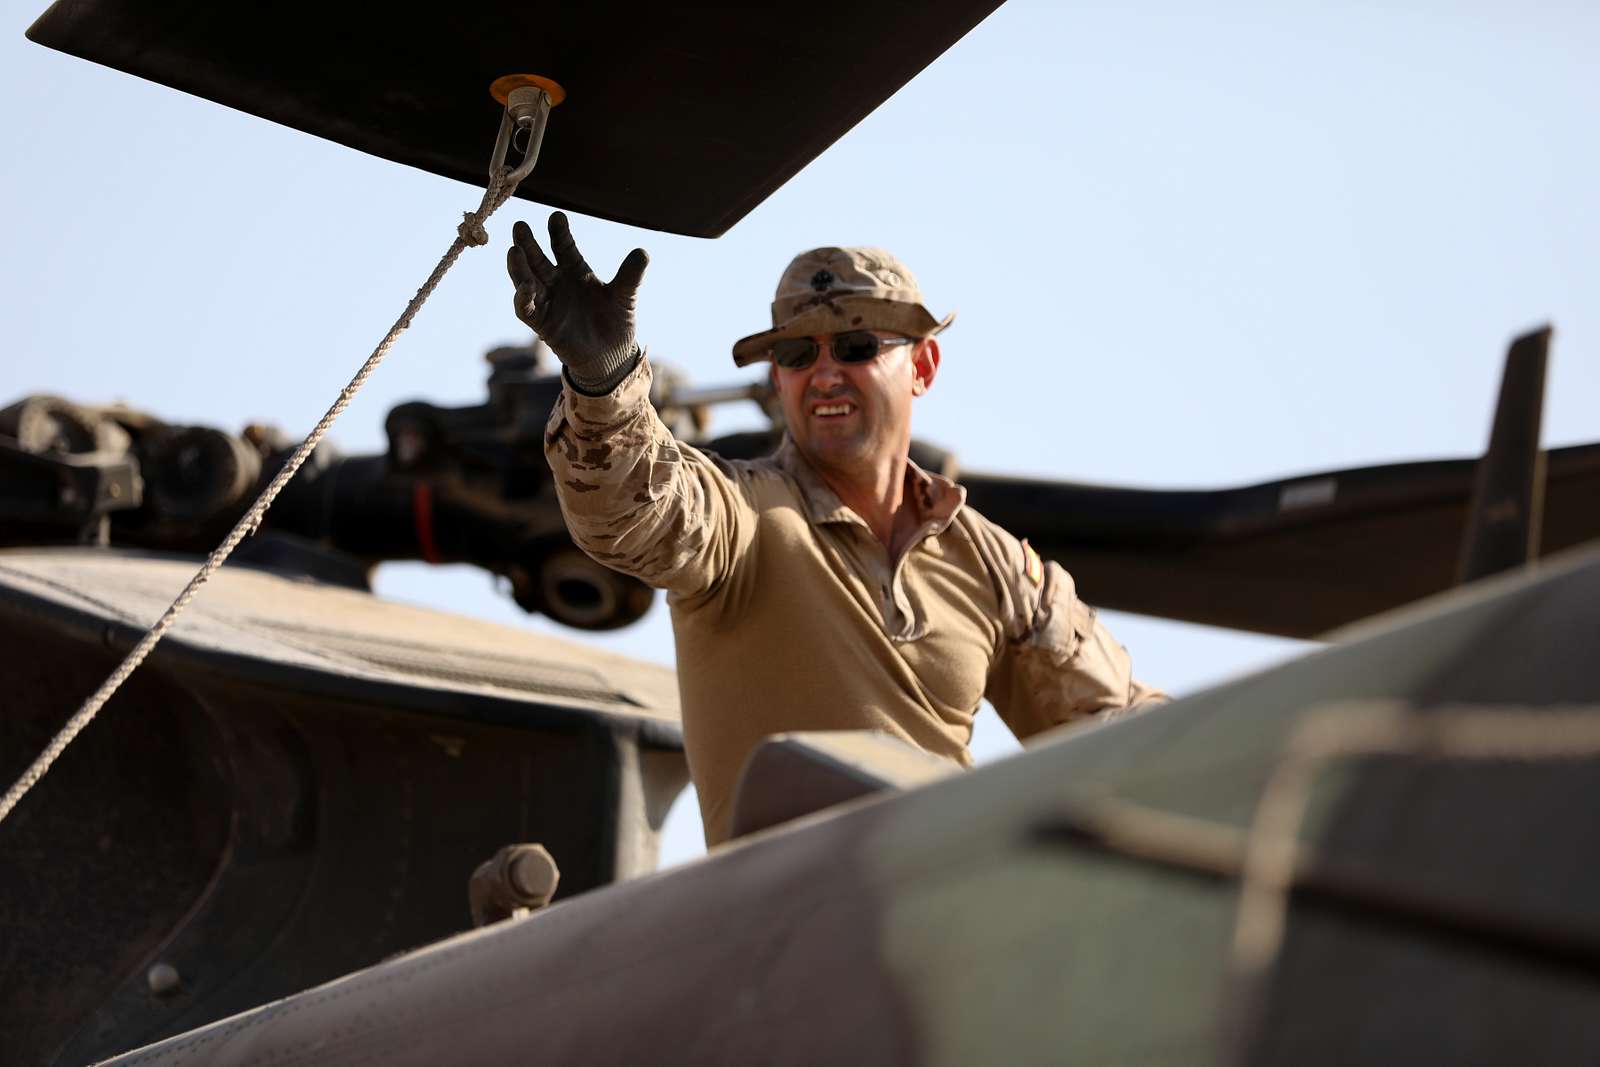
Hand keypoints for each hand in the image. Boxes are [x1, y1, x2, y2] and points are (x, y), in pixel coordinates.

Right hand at [507, 212, 648, 391]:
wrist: (611, 356)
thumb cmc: (615, 321)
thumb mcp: (625, 296)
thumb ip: (630, 275)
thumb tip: (643, 253)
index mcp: (575, 270)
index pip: (563, 246)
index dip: (558, 232)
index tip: (556, 217)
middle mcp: (557, 282)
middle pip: (538, 259)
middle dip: (528, 243)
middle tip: (520, 225)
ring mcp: (548, 302)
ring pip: (526, 280)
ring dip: (519, 267)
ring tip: (514, 251)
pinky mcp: (543, 324)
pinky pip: (527, 310)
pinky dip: (523, 299)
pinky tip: (523, 288)